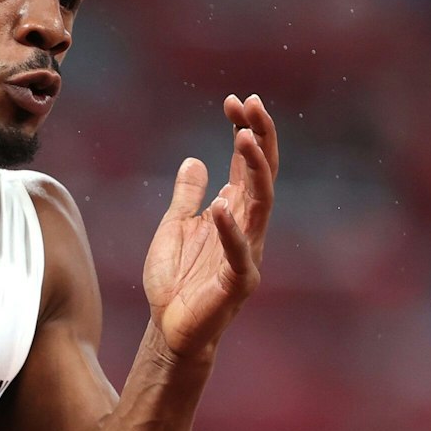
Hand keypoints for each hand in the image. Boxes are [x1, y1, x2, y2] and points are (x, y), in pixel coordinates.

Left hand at [143, 94, 278, 359]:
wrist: (168, 330)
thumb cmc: (174, 282)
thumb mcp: (174, 227)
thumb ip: (187, 196)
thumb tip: (194, 160)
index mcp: (233, 212)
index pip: (245, 164)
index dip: (244, 130)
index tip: (234, 101)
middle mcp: (246, 228)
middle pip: (262, 175)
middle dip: (259, 138)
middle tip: (250, 104)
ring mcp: (247, 253)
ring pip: (260, 204)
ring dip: (253, 170)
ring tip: (243, 137)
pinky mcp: (238, 282)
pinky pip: (239, 252)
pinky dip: (230, 230)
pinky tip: (222, 205)